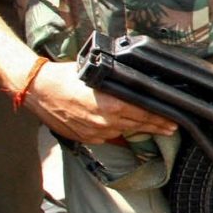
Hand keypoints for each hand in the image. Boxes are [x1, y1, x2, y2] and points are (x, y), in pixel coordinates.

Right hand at [21, 60, 176, 143]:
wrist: (39, 90)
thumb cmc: (67, 77)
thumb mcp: (98, 74)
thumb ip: (118, 81)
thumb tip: (135, 81)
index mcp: (111, 104)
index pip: (143, 112)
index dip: (160, 117)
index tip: (173, 119)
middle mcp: (105, 121)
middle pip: (138, 125)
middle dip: (156, 126)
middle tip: (172, 127)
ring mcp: (95, 132)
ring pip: (125, 132)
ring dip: (141, 131)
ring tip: (156, 130)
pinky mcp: (86, 138)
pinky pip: (109, 136)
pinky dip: (120, 132)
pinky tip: (128, 130)